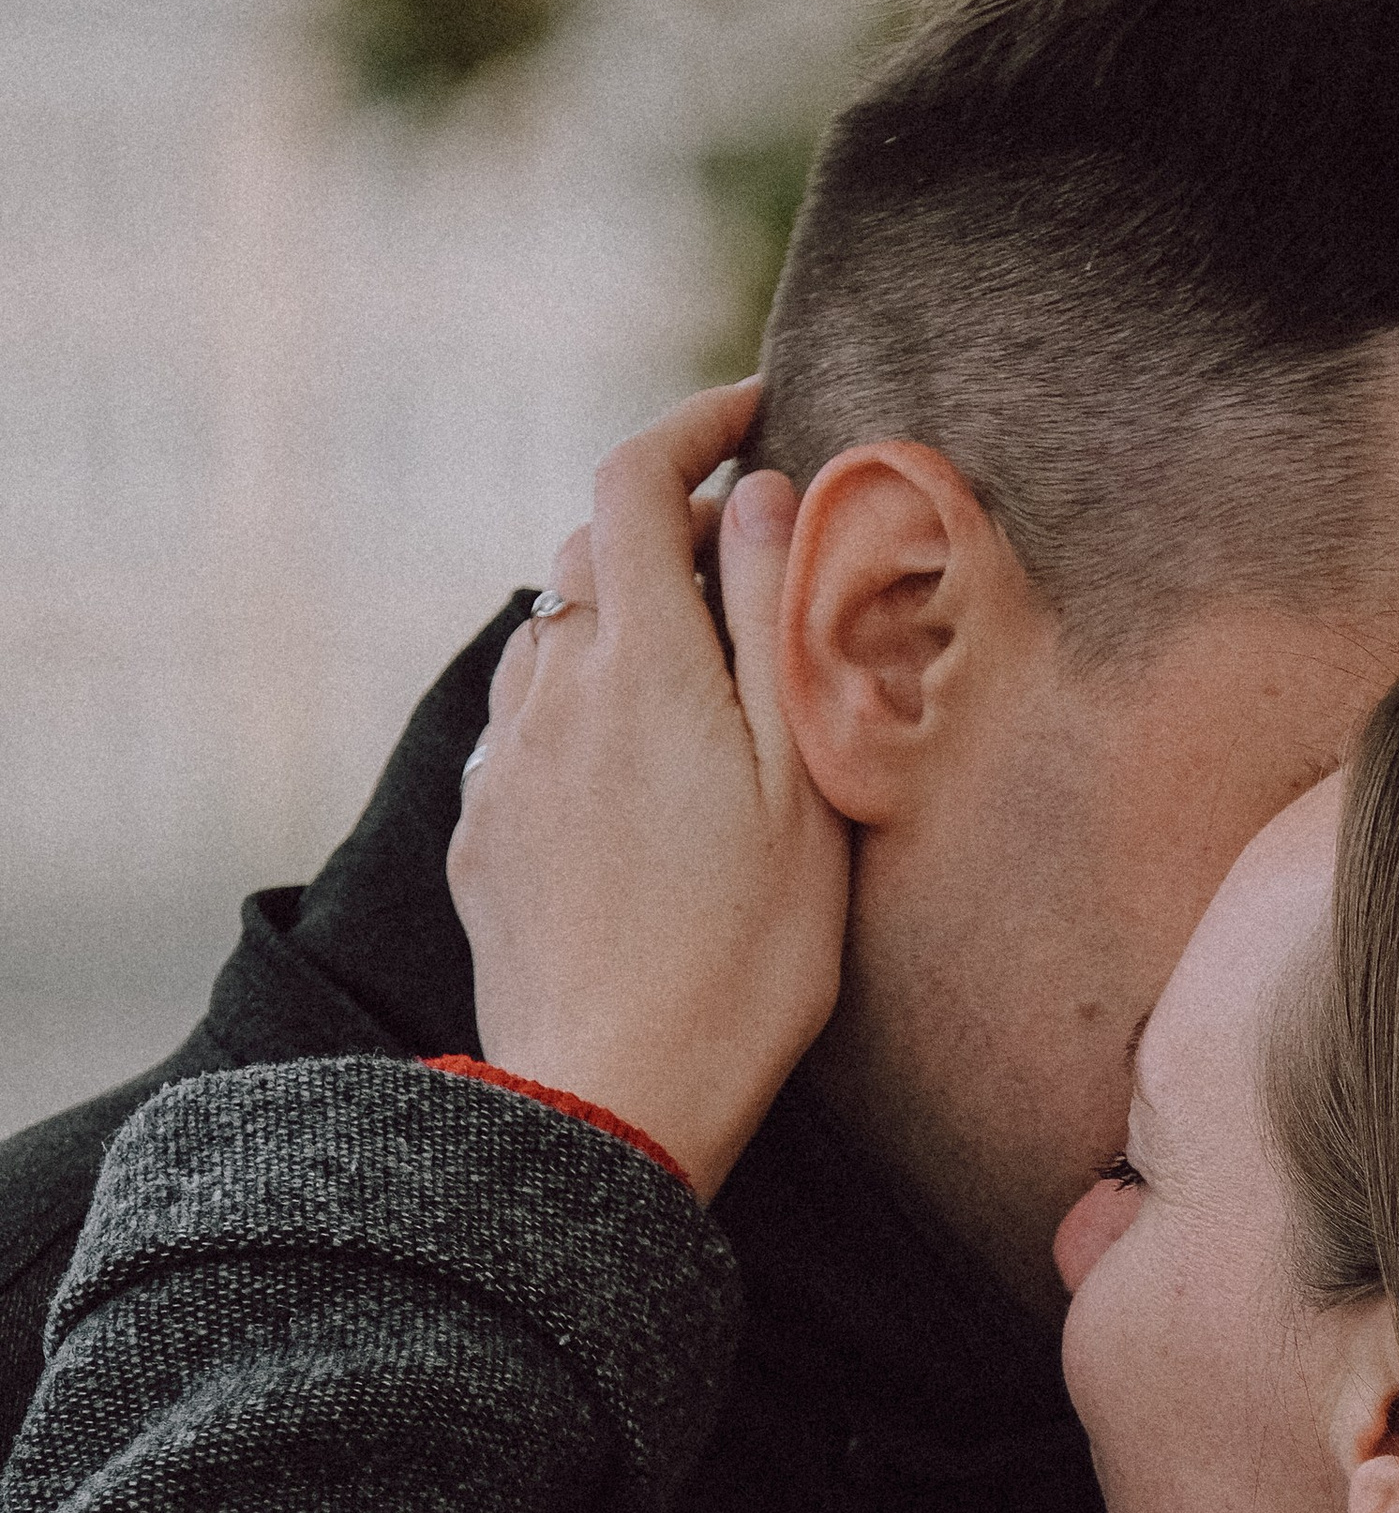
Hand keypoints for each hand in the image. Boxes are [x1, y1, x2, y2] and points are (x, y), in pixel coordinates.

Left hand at [449, 385, 849, 1198]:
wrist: (614, 1098)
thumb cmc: (746, 954)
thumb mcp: (800, 776)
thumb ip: (774, 619)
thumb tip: (761, 491)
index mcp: (641, 661)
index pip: (635, 478)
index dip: (693, 424)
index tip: (754, 414)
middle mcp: (552, 690)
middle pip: (589, 549)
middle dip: (668, 525)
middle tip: (754, 558)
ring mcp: (507, 763)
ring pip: (552, 633)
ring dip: (620, 616)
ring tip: (701, 672)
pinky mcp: (484, 833)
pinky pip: (527, 723)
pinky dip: (581, 701)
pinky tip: (637, 772)